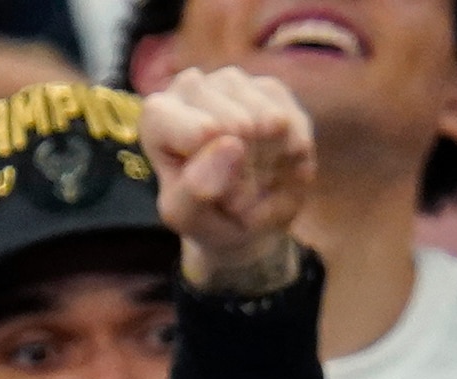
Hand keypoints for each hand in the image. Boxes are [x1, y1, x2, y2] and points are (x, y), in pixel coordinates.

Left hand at [142, 64, 314, 296]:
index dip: (224, 172)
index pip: (205, 131)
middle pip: (241, 125)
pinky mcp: (271, 90)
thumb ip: (196, 188)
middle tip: (238, 190)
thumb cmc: (208, 215)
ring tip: (255, 178)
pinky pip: (297, 127)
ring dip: (272, 165)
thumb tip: (233, 144)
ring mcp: (233, 83)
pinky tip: (276, 165)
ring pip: (273, 121)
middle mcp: (191, 87)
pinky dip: (294, 159)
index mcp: (159, 115)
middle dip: (249, 171)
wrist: (244, 219)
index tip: (212, 192)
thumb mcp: (188, 217)